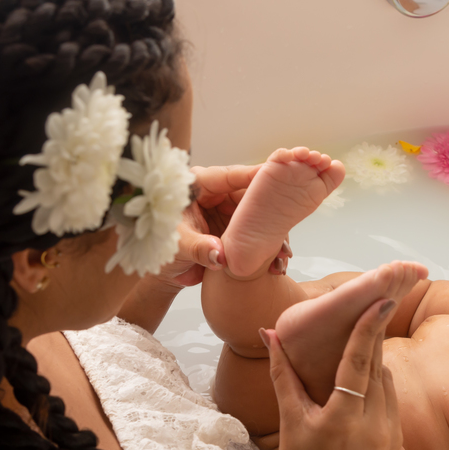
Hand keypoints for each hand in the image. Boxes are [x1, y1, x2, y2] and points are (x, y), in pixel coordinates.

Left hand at [157, 164, 291, 286]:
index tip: (279, 178)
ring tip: (283, 254)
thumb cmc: (161, 247)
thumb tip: (220, 255)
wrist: (165, 273)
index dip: (256, 176)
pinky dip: (268, 249)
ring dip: (273, 234)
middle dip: (271, 212)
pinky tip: (277, 263)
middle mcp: (218, 195)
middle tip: (288, 223)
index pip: (231, 176)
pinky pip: (257, 235)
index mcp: (199, 185)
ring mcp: (229, 212)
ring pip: (259, 216)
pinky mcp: (237, 230)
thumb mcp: (178, 246)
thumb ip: (199, 248)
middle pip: (252, 196)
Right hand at [264, 299, 400, 449]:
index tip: (381, 300)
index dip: (369, 327)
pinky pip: (392, 406)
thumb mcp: (290, 421)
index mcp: (344, 419)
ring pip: (388, 386)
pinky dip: (380, 390)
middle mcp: (374, 427)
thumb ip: (283, 374)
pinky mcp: (396, 448)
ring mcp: (389, 439)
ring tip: (362, 345)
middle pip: (378, 368)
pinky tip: (365, 383)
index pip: (360, 361)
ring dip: (375, 365)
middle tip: (374, 307)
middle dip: (374, 338)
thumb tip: (272, 334)